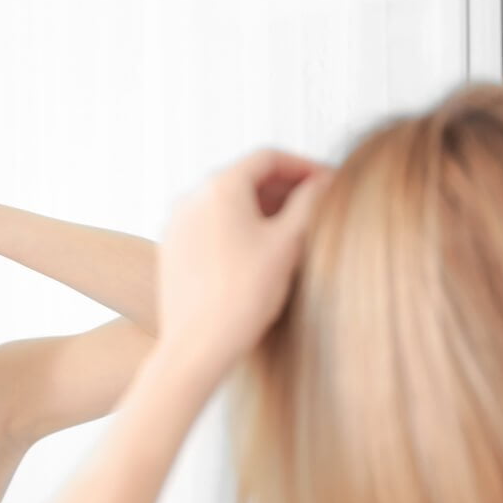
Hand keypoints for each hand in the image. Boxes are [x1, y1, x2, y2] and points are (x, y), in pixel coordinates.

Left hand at [157, 149, 330, 371]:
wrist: (196, 345)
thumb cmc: (243, 296)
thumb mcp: (289, 243)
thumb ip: (310, 203)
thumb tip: (323, 183)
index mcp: (219, 186)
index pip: (269, 157)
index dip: (305, 166)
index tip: (329, 182)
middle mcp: (191, 198)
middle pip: (247, 177)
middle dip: (285, 188)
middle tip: (317, 206)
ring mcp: (177, 224)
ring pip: (228, 203)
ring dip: (264, 209)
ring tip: (294, 231)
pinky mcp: (172, 249)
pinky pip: (211, 225)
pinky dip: (239, 228)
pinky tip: (261, 253)